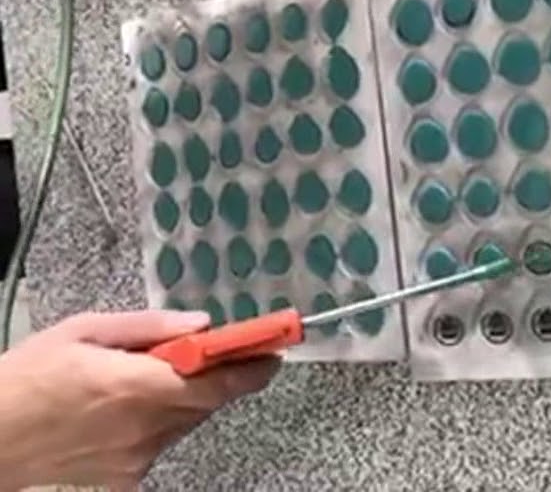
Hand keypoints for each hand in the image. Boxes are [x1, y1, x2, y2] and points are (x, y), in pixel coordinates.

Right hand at [0, 310, 279, 490]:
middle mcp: (143, 426)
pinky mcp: (125, 479)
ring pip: (184, 422)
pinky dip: (154, 425)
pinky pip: (157, 444)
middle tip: (212, 354)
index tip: (274, 350)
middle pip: (207, 401)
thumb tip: (201, 324)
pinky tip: (120, 413)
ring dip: (182, 400)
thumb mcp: (83, 331)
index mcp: (135, 385)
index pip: (217, 381)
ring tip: (144, 381)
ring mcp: (136, 457)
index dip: (253, 366)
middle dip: (217, 376)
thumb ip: (148, 327)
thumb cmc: (26, 378)